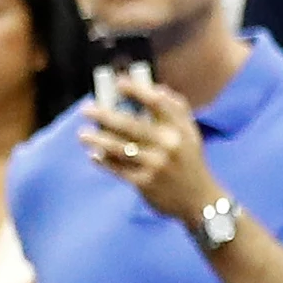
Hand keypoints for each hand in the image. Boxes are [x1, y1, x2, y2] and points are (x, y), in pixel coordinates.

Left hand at [81, 77, 224, 226]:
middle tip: (86, 109)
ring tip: (83, 134)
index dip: (136, 90)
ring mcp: (155, 165)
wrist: (199, 200)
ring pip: (120, 148)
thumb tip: (155, 88)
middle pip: (131, 125)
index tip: (119, 82)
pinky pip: (119, 169)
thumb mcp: (190, 133)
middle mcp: (168, 145)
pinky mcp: (145, 183)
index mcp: (179, 129)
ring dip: (98, 139)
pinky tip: (94, 155)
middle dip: (105, 115)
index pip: (157, 103)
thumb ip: (177, 108)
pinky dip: (104, 161)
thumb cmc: (190, 160)